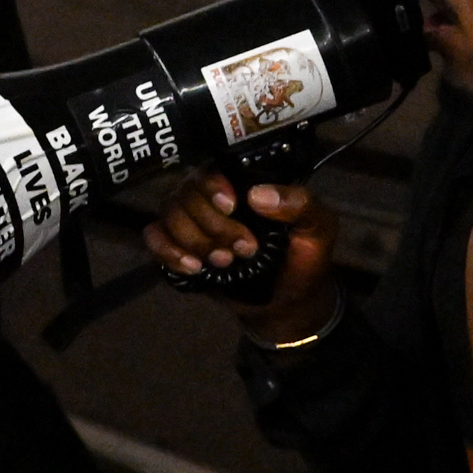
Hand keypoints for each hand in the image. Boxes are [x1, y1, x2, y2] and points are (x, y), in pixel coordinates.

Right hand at [144, 173, 344, 337]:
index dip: (213, 186)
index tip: (232, 207)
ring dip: (195, 241)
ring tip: (224, 263)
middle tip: (245, 250)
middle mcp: (209, 198)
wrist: (288, 303)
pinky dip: (168, 251)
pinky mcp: (177, 246)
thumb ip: (300, 205)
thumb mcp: (319, 230)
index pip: (210, 169)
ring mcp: (190, 222)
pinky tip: (193, 268)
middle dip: (213, 226)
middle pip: (186, 194)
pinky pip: (153, 237)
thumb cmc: (303, 260)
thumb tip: (256, 195)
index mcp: (241, 185)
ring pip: (168, 214)